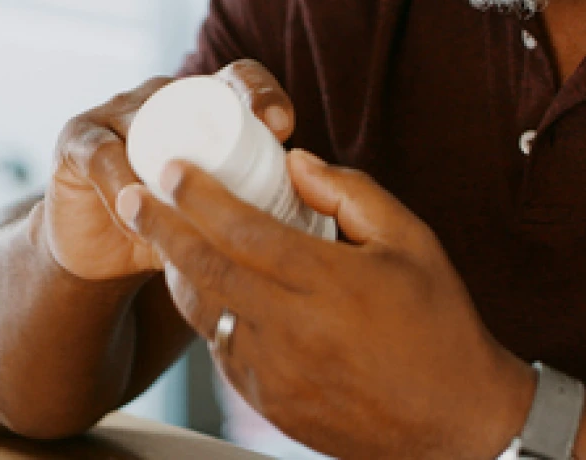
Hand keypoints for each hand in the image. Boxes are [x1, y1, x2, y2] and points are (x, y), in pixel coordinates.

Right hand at [43, 61, 295, 281]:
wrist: (103, 253)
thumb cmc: (178, 226)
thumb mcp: (225, 211)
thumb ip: (262, 203)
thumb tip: (325, 218)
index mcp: (205, 103)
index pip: (240, 78)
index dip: (262, 93)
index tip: (285, 127)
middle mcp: (163, 95)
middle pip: (196, 92)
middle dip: (224, 117)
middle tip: (249, 153)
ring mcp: (118, 111)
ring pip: (150, 124)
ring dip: (170, 163)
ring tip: (192, 202)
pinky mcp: (78, 140)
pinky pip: (103, 155)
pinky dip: (123, 186)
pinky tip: (138, 213)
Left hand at [116, 150, 533, 459]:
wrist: (456, 422)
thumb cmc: (439, 322)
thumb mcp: (411, 239)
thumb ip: (351, 193)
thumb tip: (295, 163)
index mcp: (329, 285)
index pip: (245, 232)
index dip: (201, 197)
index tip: (173, 169)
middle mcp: (293, 331)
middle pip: (207, 271)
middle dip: (161, 228)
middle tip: (129, 196)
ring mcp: (276, 374)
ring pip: (205, 314)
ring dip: (177, 272)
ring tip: (158, 236)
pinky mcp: (270, 404)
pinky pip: (223, 349)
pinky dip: (208, 312)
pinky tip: (208, 288)